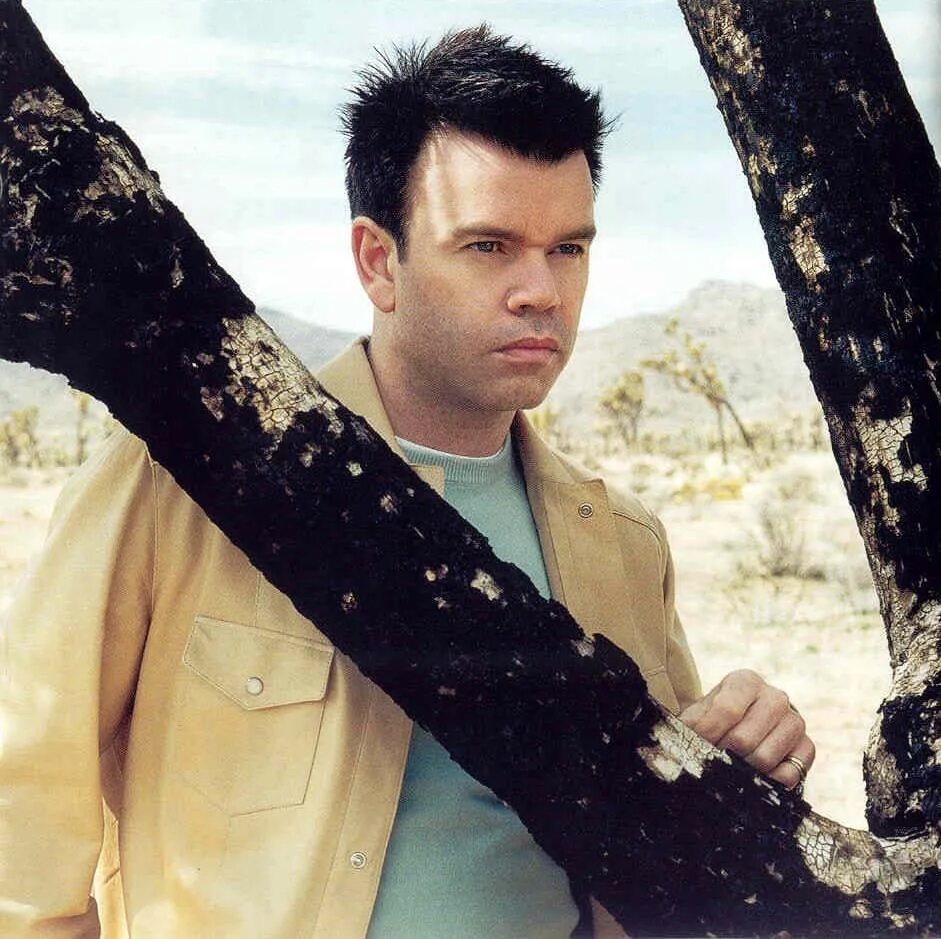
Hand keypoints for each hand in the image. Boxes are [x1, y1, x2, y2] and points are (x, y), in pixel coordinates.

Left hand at [679, 669, 814, 789]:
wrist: (745, 728)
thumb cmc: (716, 719)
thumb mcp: (700, 713)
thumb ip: (690, 724)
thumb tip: (675, 745)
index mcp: (746, 681)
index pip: (727, 710)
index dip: (708, 734)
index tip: (696, 746)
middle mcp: (776, 696)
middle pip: (745, 738)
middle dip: (724, 755)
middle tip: (713, 761)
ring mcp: (796, 721)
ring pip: (765, 758)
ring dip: (743, 771)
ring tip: (730, 769)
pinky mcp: (808, 747)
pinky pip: (789, 774)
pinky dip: (767, 782)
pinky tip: (754, 777)